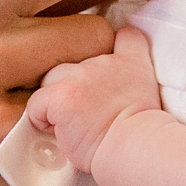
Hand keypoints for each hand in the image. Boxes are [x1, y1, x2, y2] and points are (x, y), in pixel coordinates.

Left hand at [25, 24, 161, 171]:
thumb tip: (115, 90)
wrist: (137, 148)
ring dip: (56, 99)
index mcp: (131, 63)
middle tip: (86, 112)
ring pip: (51, 79)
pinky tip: (61, 132)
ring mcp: (80, 76)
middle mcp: (104, 61)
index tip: (109, 59)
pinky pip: (37, 104)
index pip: (125, 36)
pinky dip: (42, 120)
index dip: (114, 44)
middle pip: (75, 60)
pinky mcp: (61, 95)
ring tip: (72, 123)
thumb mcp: (148, 97)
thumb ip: (131, 81)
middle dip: (74, 83)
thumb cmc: (142, 137)